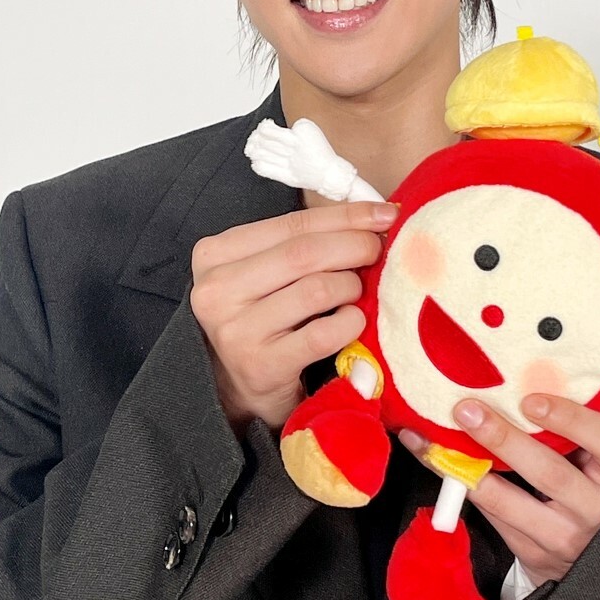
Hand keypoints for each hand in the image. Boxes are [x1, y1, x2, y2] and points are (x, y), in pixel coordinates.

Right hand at [189, 201, 396, 435]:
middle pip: (304, 252)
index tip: (384, 214)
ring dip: (351, 286)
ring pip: (316, 289)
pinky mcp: (261, 366)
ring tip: (357, 292)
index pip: (292, 224)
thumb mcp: (266, 270)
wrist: (236, 386)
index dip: (345, 216)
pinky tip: (353, 321)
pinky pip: (322, 334)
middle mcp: (216, 291)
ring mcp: (235, 331)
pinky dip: (349, 323)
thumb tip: (373, 215)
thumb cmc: (261, 315)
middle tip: (379, 251)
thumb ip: (303, 241)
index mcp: (215, 254)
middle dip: (355, 245)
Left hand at [399, 394, 599, 586]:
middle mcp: (597, 508)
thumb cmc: (592, 486)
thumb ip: (579, 430)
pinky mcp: (533, 553)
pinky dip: (459, 486)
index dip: (571, 419)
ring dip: (467, 469)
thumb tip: (526, 375)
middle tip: (468, 410)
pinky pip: (492, 516)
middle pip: (551, 474)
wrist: (593, 558)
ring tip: (432, 438)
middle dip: (505, 440)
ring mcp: (564, 536)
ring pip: (511, 503)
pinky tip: (434, 460)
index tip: (531, 400)